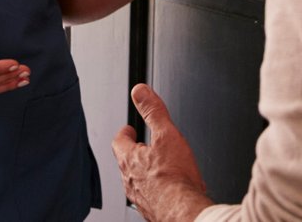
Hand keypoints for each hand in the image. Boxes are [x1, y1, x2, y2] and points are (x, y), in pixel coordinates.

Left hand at [112, 84, 211, 221]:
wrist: (183, 212)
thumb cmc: (175, 178)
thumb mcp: (166, 134)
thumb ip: (153, 111)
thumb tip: (140, 91)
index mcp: (130, 159)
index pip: (119, 142)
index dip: (125, 134)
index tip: (129, 130)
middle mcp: (130, 180)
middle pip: (126, 162)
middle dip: (135, 153)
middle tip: (143, 147)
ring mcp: (139, 197)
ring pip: (137, 181)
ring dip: (145, 173)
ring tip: (157, 168)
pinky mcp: (152, 210)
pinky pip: (150, 196)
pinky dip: (157, 190)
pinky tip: (169, 189)